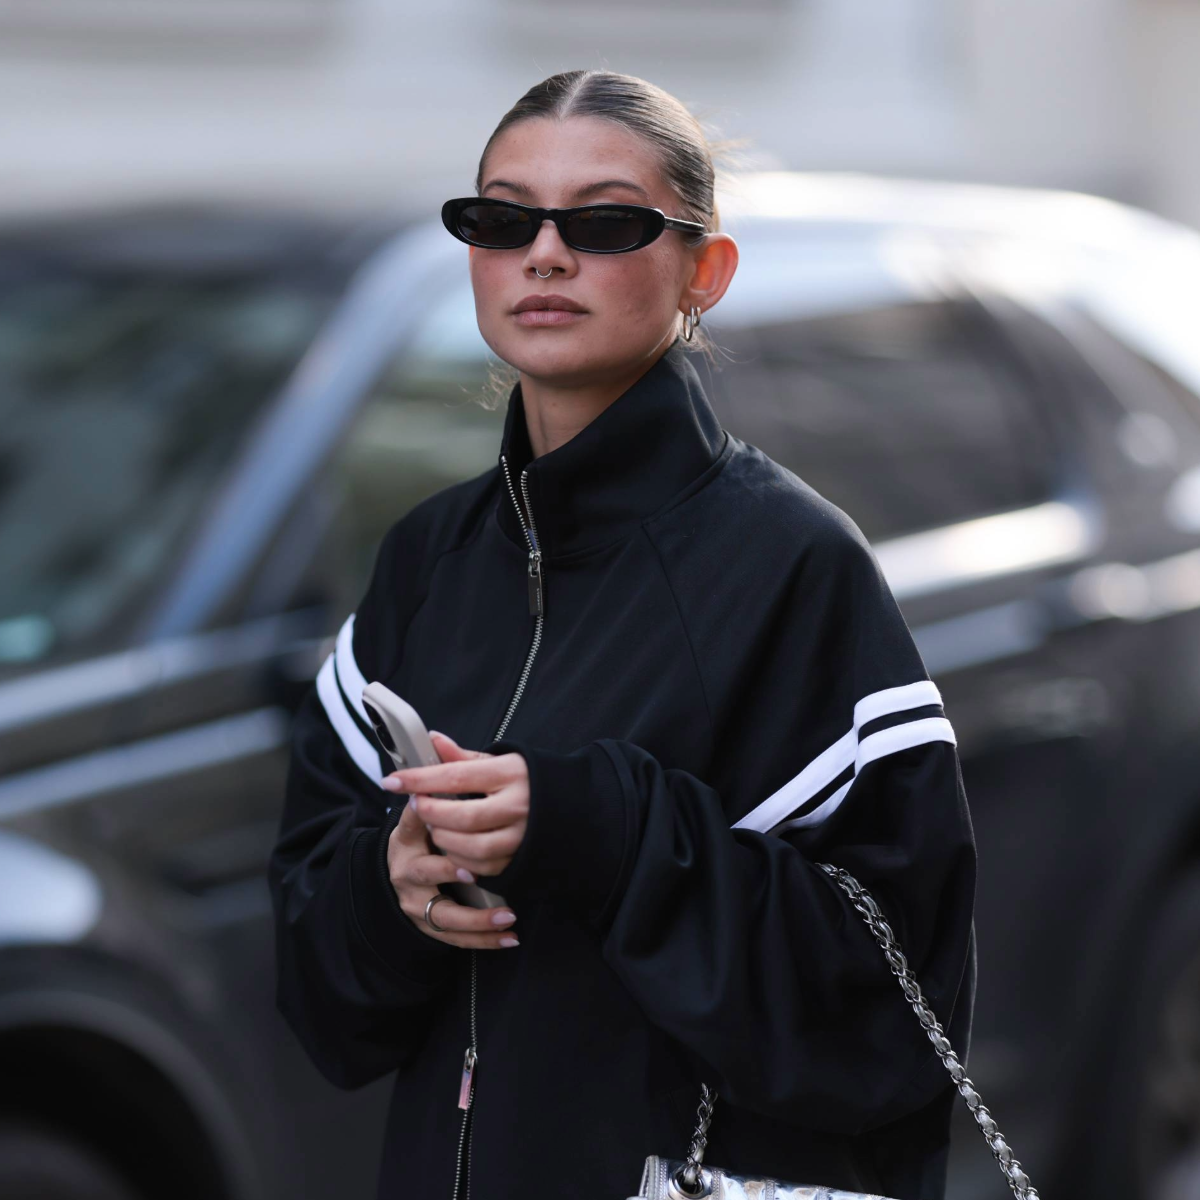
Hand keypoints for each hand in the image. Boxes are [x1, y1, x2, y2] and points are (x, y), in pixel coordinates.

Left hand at [383, 731, 529, 884]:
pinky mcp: (521, 857)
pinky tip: (454, 846)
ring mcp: (522, 835)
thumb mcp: (499, 761)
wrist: (570, 805)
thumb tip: (432, 740)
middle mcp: (518, 805)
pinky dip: (461, 859)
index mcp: (510, 773)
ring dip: (443, 839)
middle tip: (419, 805)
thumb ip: (463, 757)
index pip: (455, 776)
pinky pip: (482, 866)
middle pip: (462, 817)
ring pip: (471, 847)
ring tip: (436, 827)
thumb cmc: (526, 780)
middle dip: (431, 814)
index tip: (392, 780)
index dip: (419, 779)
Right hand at [386, 790, 520, 948]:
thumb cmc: (421, 835)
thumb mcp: (424, 808)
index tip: (440, 820)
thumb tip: (436, 738)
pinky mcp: (429, 925)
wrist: (398, 872)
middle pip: (426, 872)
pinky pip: (457, 938)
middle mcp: (406, 871)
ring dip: (477, 918)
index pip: (412, 824)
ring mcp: (416, 903)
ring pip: (445, 915)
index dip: (425, 821)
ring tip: (507, 916)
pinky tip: (509, 938)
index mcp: (405, 837)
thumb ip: (437, 777)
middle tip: (475, 871)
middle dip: (450, 872)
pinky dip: (485, 940)